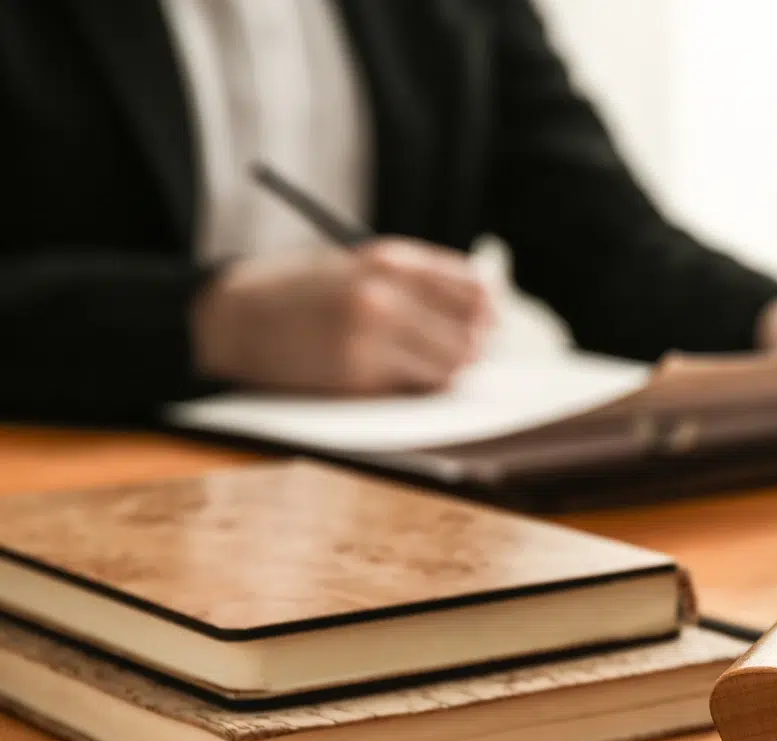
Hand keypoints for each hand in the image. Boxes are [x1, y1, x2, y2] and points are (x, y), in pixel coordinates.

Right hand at [191, 237, 493, 394]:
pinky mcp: (357, 376)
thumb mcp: (354, 265)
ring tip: (424, 366)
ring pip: (449, 366)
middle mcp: (384, 294)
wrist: (231, 319)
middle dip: (471, 346)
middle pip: (468, 331)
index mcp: (388, 259)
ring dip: (446, 371)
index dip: (486, 308)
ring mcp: (371, 337)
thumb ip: (412, 282)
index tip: (490, 320)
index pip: (470, 286)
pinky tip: (395, 378)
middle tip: (467, 354)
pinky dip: (415, 388)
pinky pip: (414, 389)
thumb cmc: (298, 293)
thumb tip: (484, 308)